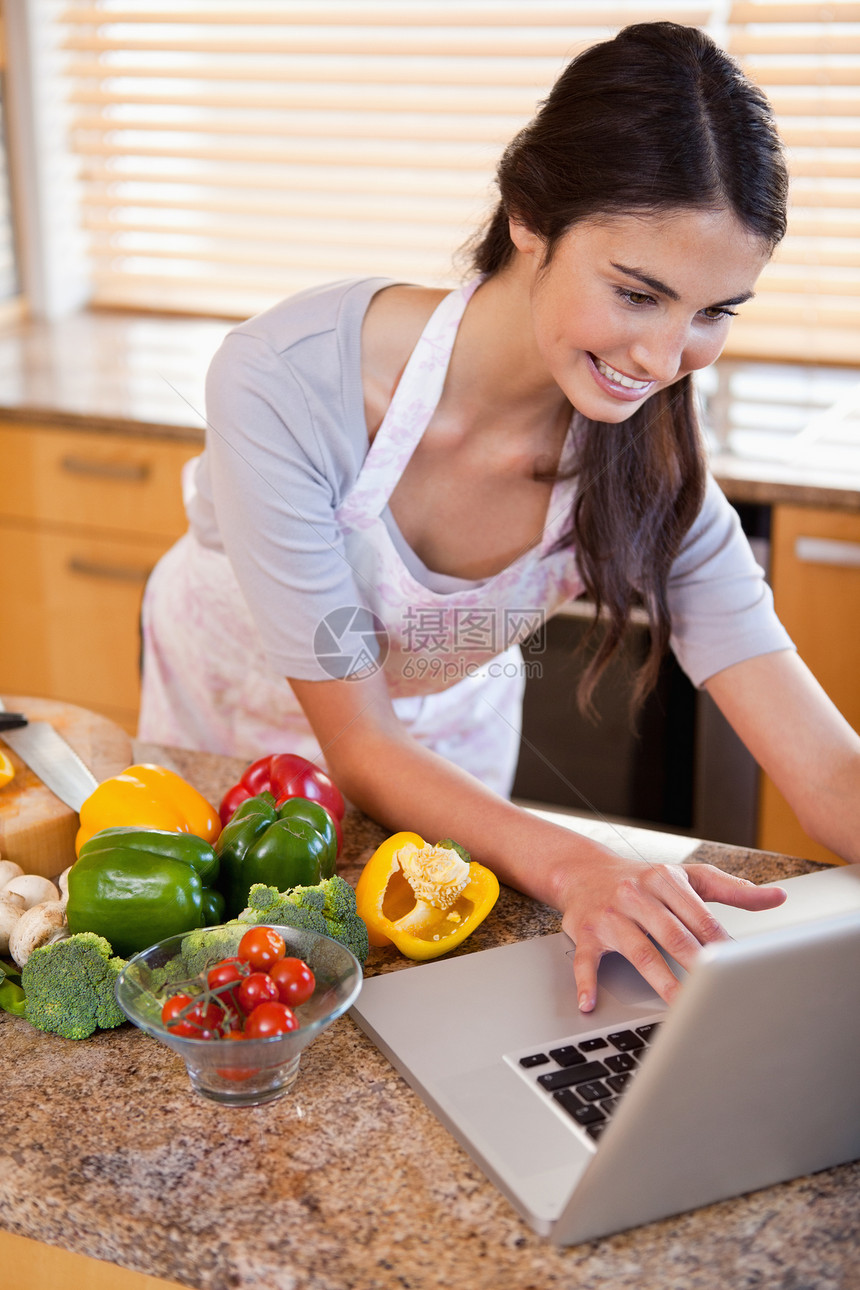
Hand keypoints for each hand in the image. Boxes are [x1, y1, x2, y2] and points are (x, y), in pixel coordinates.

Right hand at [558, 855, 786, 1011]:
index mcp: (664, 880)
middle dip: (698, 965)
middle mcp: (636, 894)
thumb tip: (777, 897)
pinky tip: (590, 1004)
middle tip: (719, 993)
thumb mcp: (686, 876)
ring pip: (639, 952)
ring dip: (661, 982)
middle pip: (673, 935)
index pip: (700, 917)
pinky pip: (585, 961)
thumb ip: (732, 889)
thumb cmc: (642, 879)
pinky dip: (587, 983)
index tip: (740, 969)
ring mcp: (610, 914)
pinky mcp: (585, 932)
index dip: (722, 945)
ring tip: (681, 1008)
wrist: (582, 870)